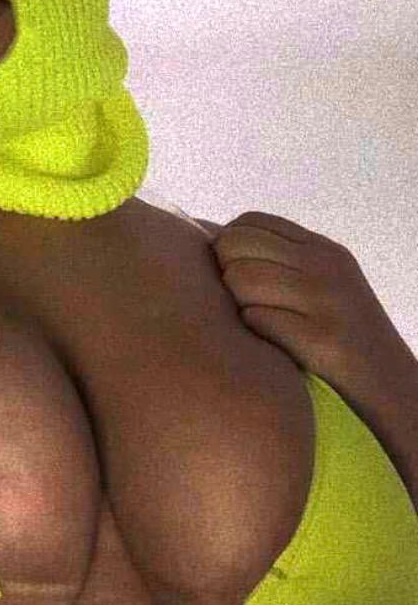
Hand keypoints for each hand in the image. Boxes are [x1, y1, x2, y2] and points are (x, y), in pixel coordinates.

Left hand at [211, 211, 397, 379]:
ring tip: (253, 319)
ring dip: (235, 303)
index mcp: (321, 248)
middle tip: (237, 299)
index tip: (230, 269)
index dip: (228, 242)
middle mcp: (324, 265)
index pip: (250, 221)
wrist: (388, 383)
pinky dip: (252, 329)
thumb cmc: (338, 333)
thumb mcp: (322, 280)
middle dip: (224, 271)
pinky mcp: (322, 336)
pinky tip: (266, 342)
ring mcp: (325, 299)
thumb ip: (281, 258)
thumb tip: (215, 241)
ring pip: (241, 279)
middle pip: (237, 246)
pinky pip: (256, 317)